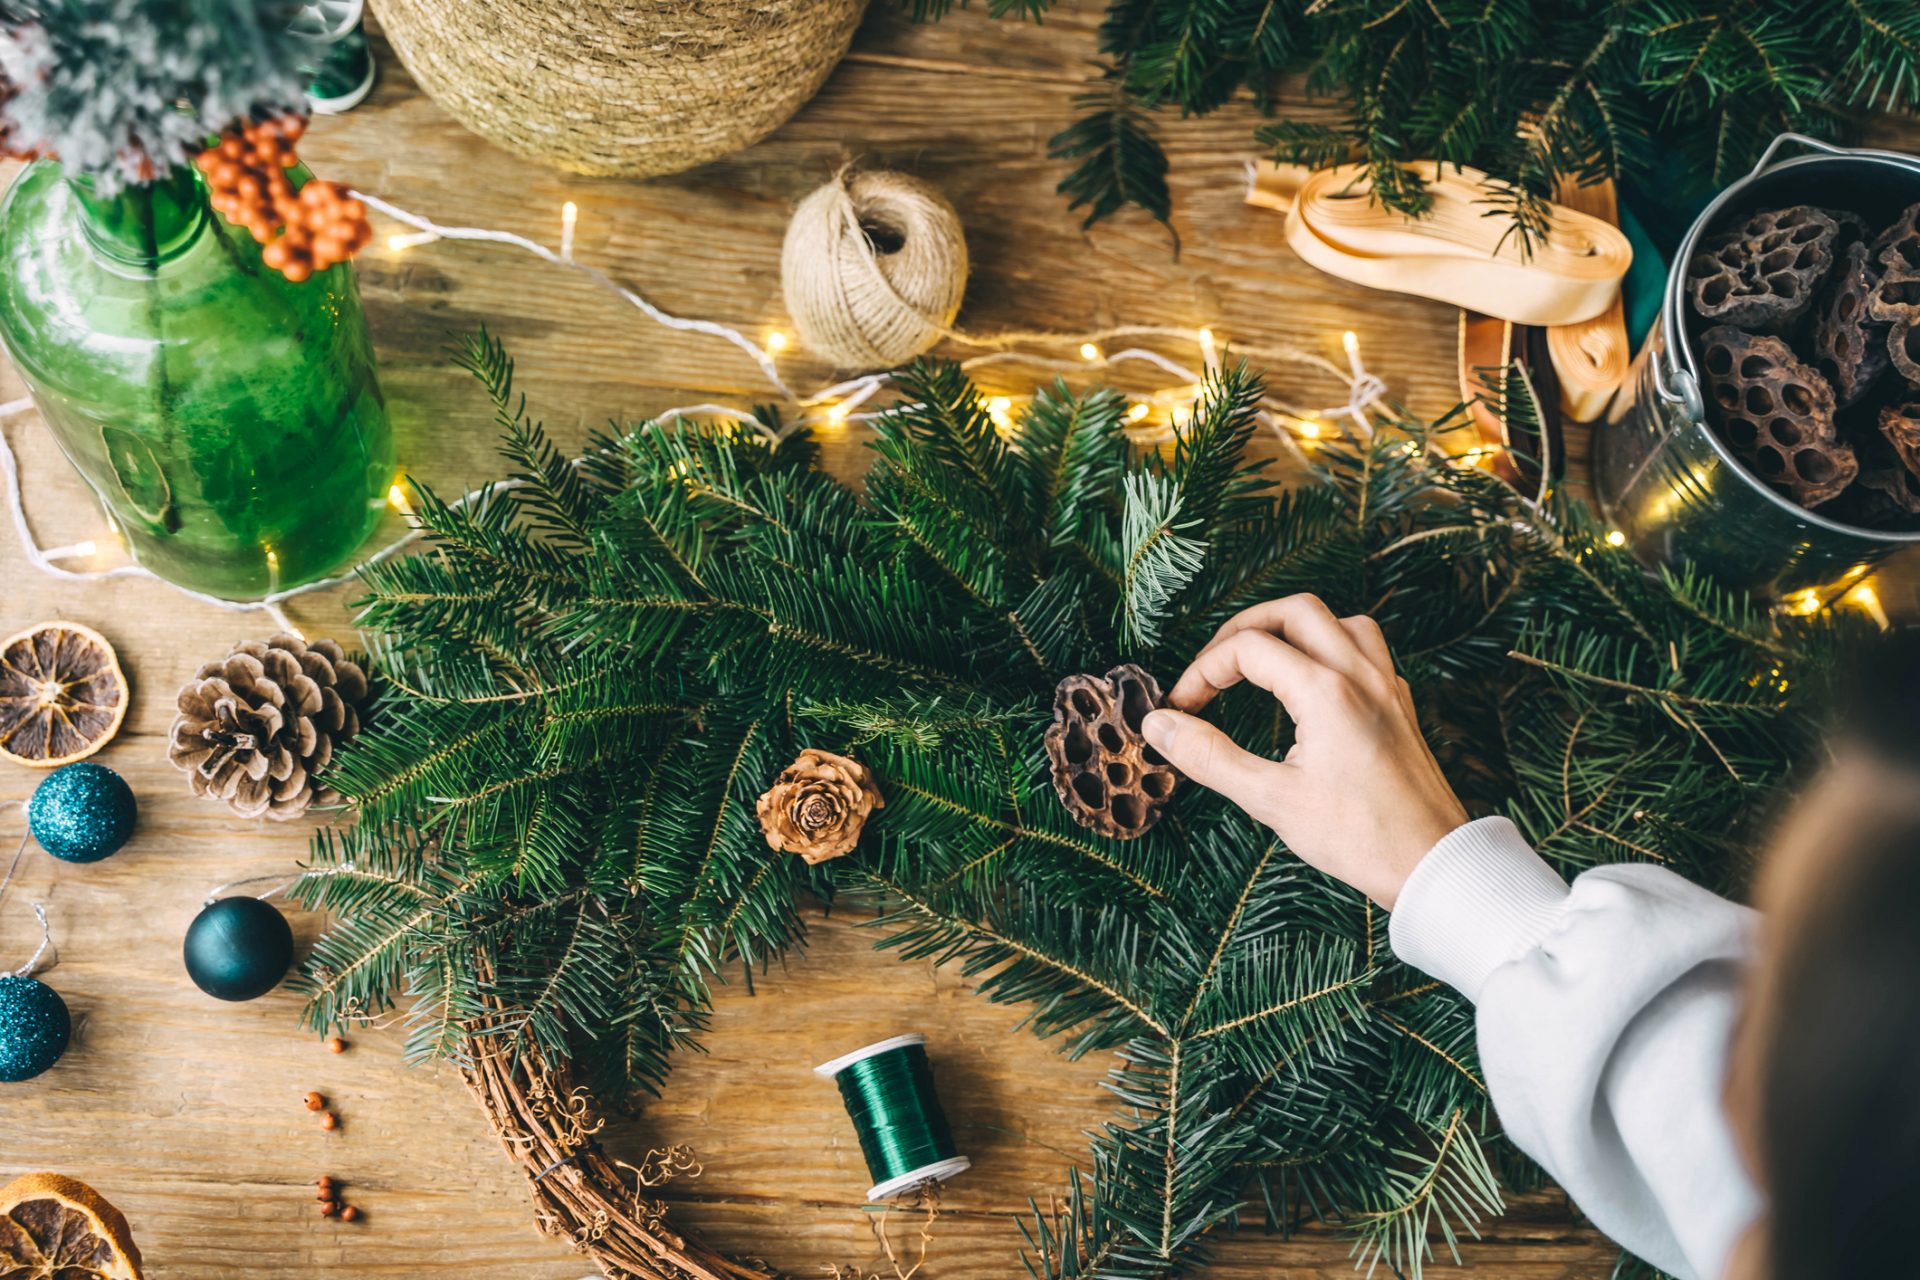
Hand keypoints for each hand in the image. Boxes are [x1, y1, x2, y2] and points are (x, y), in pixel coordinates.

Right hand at [1141, 595, 1465, 908]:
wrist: (1433, 862)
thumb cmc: (1359, 837)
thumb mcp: (1271, 800)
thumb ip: (1209, 757)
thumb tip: (1159, 725)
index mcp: (1326, 692)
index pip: (1248, 648)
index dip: (1203, 672)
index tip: (1183, 708)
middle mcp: (1360, 675)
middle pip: (1294, 610)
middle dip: (1244, 628)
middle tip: (1214, 664)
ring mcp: (1386, 685)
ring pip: (1338, 620)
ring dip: (1294, 628)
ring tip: (1262, 660)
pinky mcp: (1401, 704)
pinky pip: (1366, 648)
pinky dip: (1331, 648)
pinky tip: (1313, 681)